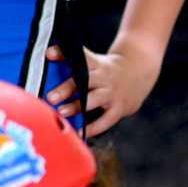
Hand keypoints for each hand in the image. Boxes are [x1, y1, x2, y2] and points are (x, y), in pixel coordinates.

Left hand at [44, 42, 159, 136]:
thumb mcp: (96, 62)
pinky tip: (79, 133)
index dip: (64, 53)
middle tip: (49, 97)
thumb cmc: (107, 71)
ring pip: (94, 99)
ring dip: (77, 106)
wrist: (139, 74)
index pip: (80, 56)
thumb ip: (77, 64)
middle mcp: (105, 77)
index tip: (48, 54)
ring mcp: (113, 92)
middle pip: (85, 80)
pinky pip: (106, 119)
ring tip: (61, 112)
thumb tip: (47, 61)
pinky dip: (93, 127)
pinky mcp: (120, 107)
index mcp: (97, 64)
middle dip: (67, 88)